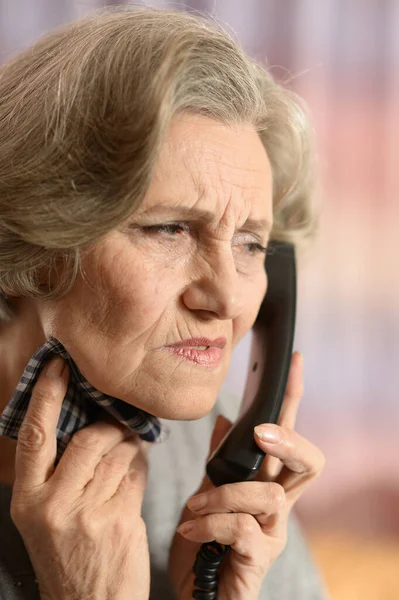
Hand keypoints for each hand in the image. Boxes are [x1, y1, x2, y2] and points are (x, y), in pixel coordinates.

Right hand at [10, 356, 149, 599]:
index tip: (59, 367)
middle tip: (118, 427)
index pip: (35, 436)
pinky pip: (136, 473)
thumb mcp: (45, 516)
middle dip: (109, 427)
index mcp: (29, 499)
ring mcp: (88, 514)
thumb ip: (59, 471)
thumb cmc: (69, 555)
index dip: (46, 396)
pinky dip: (139, 467)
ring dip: (128, 446)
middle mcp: (54, 505)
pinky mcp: (120, 521)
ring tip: (126, 456)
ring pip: (118, 453)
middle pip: (89, 438)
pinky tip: (133, 476)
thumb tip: (87, 420)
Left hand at [168, 351, 324, 599]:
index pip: (287, 433)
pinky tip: (188, 529)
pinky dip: (210, 522)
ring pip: (269, 494)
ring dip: (224, 494)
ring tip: (193, 508)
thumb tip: (223, 417)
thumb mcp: (205, 495)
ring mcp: (273, 534)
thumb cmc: (203, 544)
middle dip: (288, 440)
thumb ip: (219, 461)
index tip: (294, 360)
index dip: (293, 397)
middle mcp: (278, 506)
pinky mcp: (259, 560)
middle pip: (310, 462)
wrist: (195, 595)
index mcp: (265, 483)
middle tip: (260, 434)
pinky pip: (241, 528)